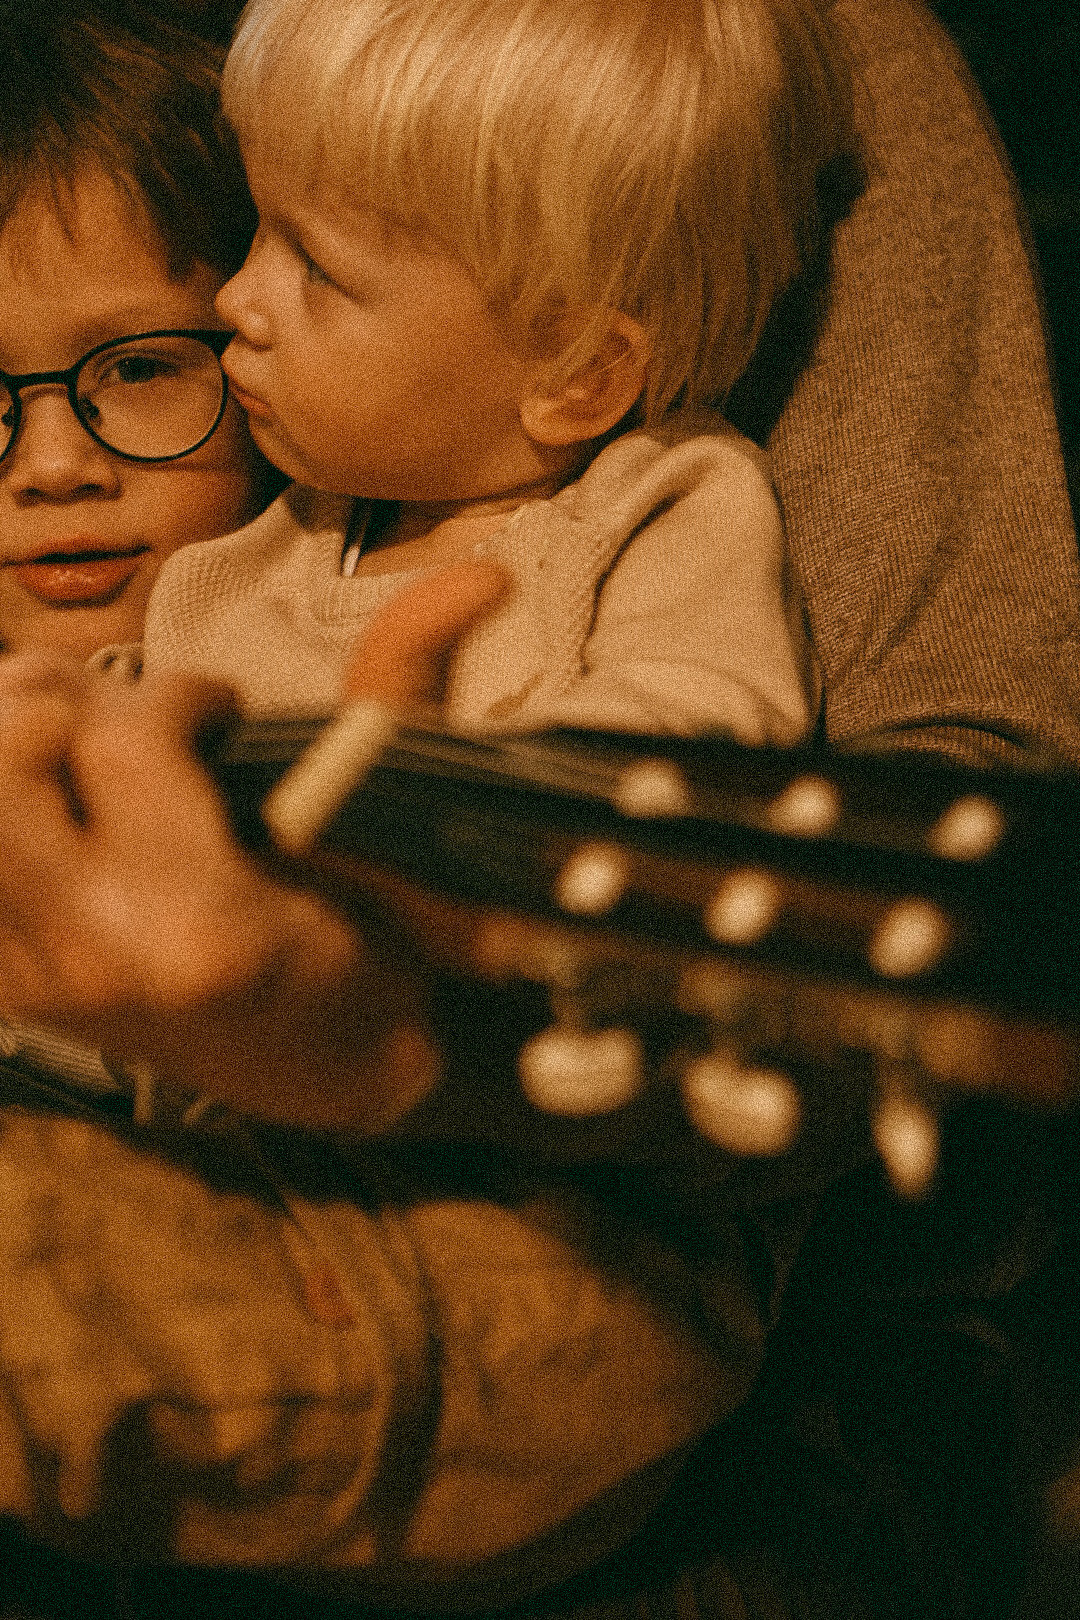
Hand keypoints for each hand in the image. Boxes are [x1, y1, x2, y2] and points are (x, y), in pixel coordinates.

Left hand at [0, 563, 508, 1128]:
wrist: (334, 1071)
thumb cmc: (375, 949)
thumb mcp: (396, 825)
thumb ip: (403, 686)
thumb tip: (479, 572)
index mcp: (201, 923)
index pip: (128, 741)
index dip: (177, 694)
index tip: (222, 711)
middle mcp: (96, 954)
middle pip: (12, 752)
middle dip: (63, 704)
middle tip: (128, 716)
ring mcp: (37, 982)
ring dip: (13, 747)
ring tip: (74, 747)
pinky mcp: (11, 989)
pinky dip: (9, 810)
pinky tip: (48, 802)